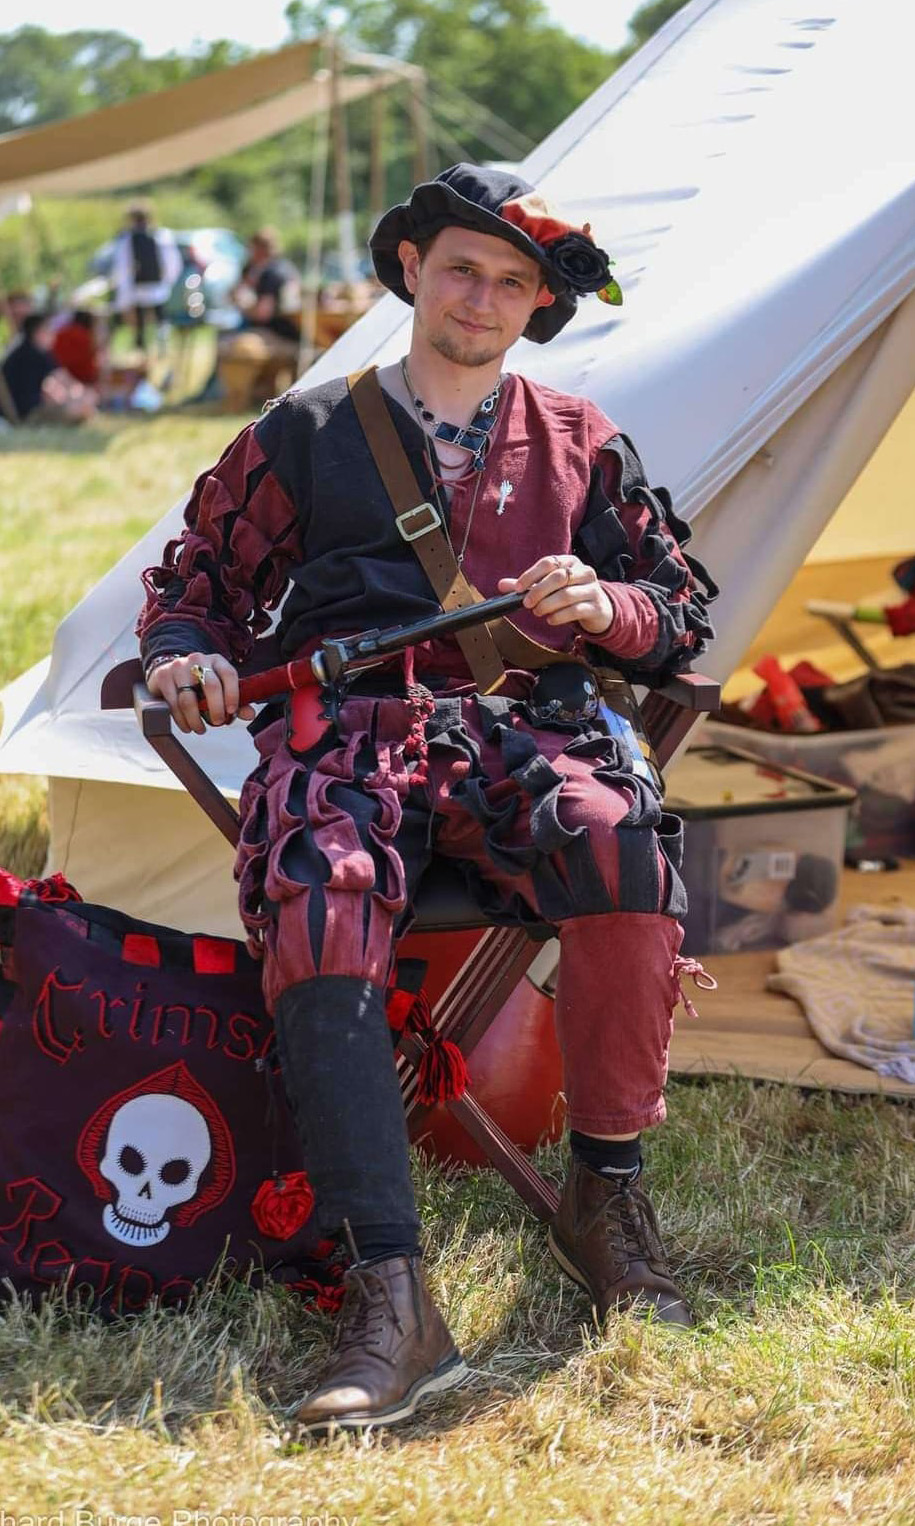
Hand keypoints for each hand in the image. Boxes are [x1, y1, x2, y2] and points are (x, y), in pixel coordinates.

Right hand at [146, 653, 254, 734]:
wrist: (169, 670)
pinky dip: (182, 720)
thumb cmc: (199, 683)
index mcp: (217, 660)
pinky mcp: (163, 677)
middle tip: (218, 722)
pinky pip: (173, 704)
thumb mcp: (219, 688)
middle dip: (216, 709)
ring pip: (189, 699)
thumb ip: (236, 701)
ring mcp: (179, 667)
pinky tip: (187, 727)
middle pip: (211, 686)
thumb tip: (250, 715)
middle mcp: (198, 660)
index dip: (233, 695)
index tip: (232, 712)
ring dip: (196, 719)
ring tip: (200, 729)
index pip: (229, 674)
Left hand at [498, 555, 614, 635]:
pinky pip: (576, 610)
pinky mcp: (596, 606)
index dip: (531, 575)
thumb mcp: (549, 587)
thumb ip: (527, 585)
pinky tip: (550, 620)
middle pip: (558, 577)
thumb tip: (501, 585)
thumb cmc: (570, 594)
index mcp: (570, 562)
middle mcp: (584, 572)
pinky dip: (559, 616)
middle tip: (527, 604)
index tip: (518, 588)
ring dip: (548, 605)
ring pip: (567, 594)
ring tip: (538, 612)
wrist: (599, 610)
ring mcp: (593, 588)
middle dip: (539, 591)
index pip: (549, 563)